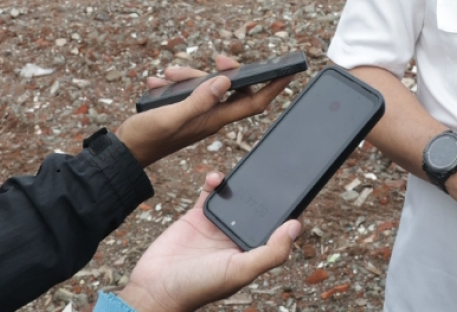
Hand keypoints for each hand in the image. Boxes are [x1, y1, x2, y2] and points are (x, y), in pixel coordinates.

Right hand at [115, 55, 294, 166]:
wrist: (123, 154)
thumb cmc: (146, 139)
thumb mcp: (171, 116)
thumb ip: (198, 100)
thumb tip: (224, 81)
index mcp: (214, 120)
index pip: (254, 102)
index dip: (273, 87)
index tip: (288, 71)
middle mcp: (210, 117)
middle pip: (232, 88)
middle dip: (225, 71)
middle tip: (217, 58)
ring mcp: (197, 114)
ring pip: (206, 86)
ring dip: (189, 76)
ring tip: (167, 75)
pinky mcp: (183, 111)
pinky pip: (186, 91)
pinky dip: (174, 84)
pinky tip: (157, 83)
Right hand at [115, 172, 299, 311]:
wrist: (155, 288)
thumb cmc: (198, 287)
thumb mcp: (240, 272)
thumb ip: (270, 252)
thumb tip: (295, 226)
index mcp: (253, 251)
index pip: (279, 229)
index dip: (290, 211)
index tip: (302, 190)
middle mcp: (238, 237)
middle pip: (260, 208)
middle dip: (267, 191)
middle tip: (277, 166)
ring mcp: (219, 225)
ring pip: (237, 197)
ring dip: (242, 183)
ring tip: (250, 167)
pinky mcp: (198, 216)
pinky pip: (211, 193)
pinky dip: (216, 182)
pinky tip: (217, 178)